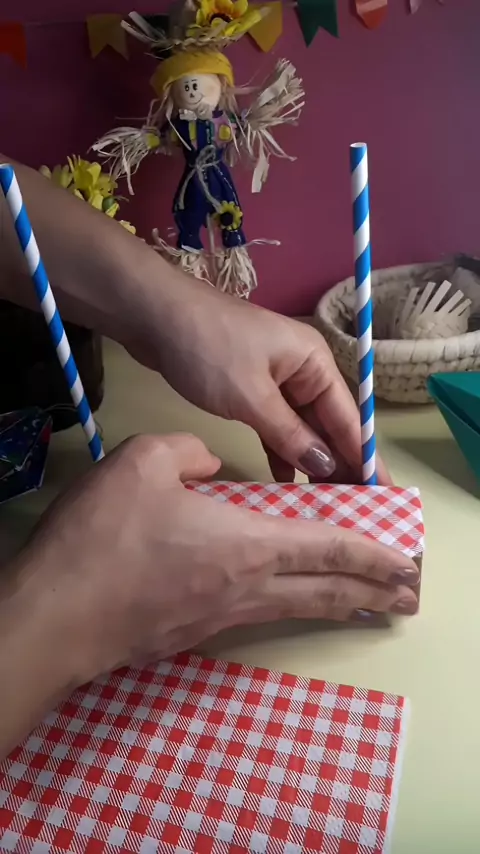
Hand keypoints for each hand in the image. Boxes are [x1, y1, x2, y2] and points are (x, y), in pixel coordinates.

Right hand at [1, 433, 417, 755]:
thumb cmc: (103, 536)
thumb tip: (211, 467)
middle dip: (372, 590)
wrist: (55, 615)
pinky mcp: (192, 633)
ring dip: (337, 604)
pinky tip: (281, 603)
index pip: (326, 545)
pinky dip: (290, 608)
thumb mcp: (143, 461)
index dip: (370, 551)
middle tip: (410, 595)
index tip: (405, 560)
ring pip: (294, 608)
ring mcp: (219, 618)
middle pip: (324, 590)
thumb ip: (191, 451)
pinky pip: (257, 615)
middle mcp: (245, 588)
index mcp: (246, 544)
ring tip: (366, 606)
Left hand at [128, 287, 389, 483]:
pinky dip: (280, 451)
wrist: (154, 316)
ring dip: (310, 462)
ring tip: (325, 505)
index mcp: (315, 364)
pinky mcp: (251, 389)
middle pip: (330, 425)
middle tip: (355, 511)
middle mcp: (303, 371)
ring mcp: (276, 380)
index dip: (365, 458)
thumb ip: (290, 435)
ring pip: (302, 429)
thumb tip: (326, 467)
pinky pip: (276, 426)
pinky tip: (285, 482)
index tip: (384, 495)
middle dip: (340, 465)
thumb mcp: (252, 398)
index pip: (349, 419)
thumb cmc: (209, 350)